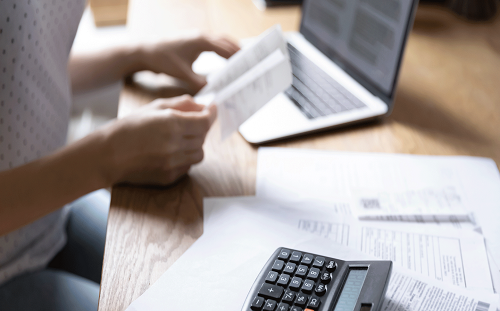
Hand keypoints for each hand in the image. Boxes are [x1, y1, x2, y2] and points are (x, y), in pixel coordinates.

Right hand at [100, 95, 216, 185]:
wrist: (107, 156)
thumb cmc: (128, 128)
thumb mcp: (153, 108)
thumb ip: (181, 105)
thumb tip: (203, 105)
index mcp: (171, 124)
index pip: (205, 121)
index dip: (211, 115)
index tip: (212, 110)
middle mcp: (175, 146)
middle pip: (203, 137)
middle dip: (199, 128)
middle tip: (188, 123)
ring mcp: (173, 164)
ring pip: (199, 154)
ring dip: (194, 144)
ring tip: (178, 138)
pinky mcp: (170, 177)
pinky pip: (188, 166)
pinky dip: (184, 158)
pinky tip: (169, 152)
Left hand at [140, 35, 239, 91]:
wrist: (146, 50)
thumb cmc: (162, 59)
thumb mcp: (182, 74)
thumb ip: (199, 83)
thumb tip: (214, 92)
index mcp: (201, 41)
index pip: (226, 49)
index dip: (238, 59)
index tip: (248, 67)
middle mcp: (202, 36)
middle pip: (228, 42)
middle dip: (240, 53)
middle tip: (252, 65)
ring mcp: (198, 37)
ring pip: (222, 41)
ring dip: (232, 50)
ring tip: (244, 62)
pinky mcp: (195, 40)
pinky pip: (215, 43)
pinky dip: (223, 50)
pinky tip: (227, 59)